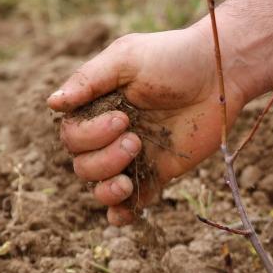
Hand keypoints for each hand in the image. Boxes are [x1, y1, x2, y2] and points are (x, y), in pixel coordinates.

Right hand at [48, 25, 250, 225]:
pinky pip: (132, 203)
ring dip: (108, 189)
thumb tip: (52, 104)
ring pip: (100, 187)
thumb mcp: (126, 58)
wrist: (221, 73)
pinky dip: (123, 214)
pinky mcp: (158, 174)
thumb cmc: (172, 57)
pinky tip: (125, 214)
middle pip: (82, 165)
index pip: (71, 136)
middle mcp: (109, 134)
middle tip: (135, 140)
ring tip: (129, 180)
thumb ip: (88, 80)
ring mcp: (133, 157)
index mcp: (96, 107)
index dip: (89, 136)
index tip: (123, 118)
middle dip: (103, 160)